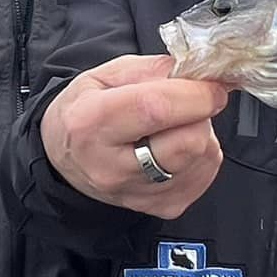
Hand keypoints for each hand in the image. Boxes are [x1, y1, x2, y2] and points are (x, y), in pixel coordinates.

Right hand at [40, 54, 229, 218]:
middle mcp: (113, 167)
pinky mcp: (163, 207)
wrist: (66, 161)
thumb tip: (199, 74)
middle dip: (199, 113)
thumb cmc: (85, 112)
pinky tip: (174, 146)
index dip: (195, 94)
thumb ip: (152, 69)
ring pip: (203, 155)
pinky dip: (200, 153)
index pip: (157, 109)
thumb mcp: (103, 75)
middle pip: (189, 140)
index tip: (211, 83)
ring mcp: (139, 194)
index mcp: (91, 123)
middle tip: (186, 102)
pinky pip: (206, 172)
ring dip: (200, 132)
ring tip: (172, 127)